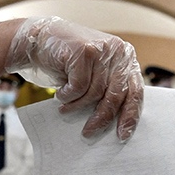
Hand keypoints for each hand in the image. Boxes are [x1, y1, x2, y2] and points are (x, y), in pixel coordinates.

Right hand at [5, 17, 142, 140]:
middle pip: (116, 95)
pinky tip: (61, 92)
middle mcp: (118, 51)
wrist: (38, 39)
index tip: (123, 135)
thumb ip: (109, 88)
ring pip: (95, 93)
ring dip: (77, 105)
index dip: (130, 115)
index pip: (135, 91)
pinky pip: (79, 87)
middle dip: (102, 117)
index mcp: (126, 58)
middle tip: (89, 132)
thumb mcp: (95, 74)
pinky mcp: (84, 51)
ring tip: (66, 107)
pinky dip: (68, 95)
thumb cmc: (68, 62)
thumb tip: (117, 122)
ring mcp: (102, 49)